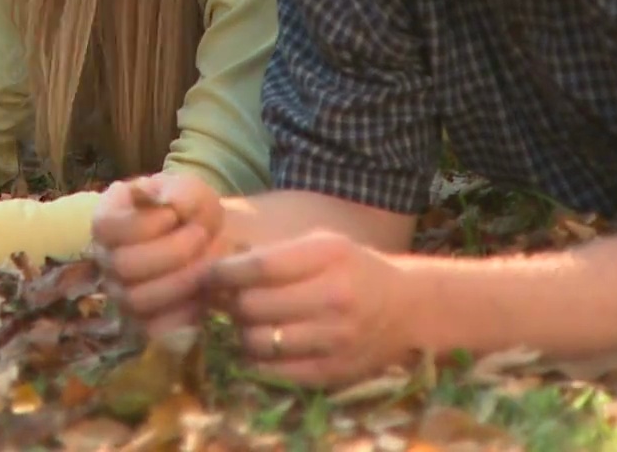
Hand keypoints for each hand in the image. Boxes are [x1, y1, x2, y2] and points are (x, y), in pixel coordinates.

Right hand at [92, 174, 227, 334]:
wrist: (212, 243)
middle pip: (123, 266)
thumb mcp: (190, 190)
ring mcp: (120, 293)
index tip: (175, 215)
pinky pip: (153, 329)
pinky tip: (204, 292)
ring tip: (208, 263)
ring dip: (181, 281)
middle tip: (202, 235)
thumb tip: (172, 205)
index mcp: (106, 220)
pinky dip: (183, 312)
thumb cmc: (191, 212)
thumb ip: (180, 192)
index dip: (144, 223)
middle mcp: (105, 259)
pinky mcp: (141, 322)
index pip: (105, 227)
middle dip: (172, 252)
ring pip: (137, 300)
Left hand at [206, 230, 414, 386]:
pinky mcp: (333, 371)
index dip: (224, 273)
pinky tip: (261, 346)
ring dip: (242, 332)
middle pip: (253, 306)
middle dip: (230, 303)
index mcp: (329, 256)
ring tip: (246, 323)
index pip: (260, 267)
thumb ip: (275, 254)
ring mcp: (335, 338)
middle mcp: (334, 297)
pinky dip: (257, 360)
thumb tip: (219, 271)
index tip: (210, 275)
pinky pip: (275, 371)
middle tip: (226, 301)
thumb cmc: (353, 268)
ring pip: (258, 341)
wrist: (407, 308)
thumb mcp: (322, 244)